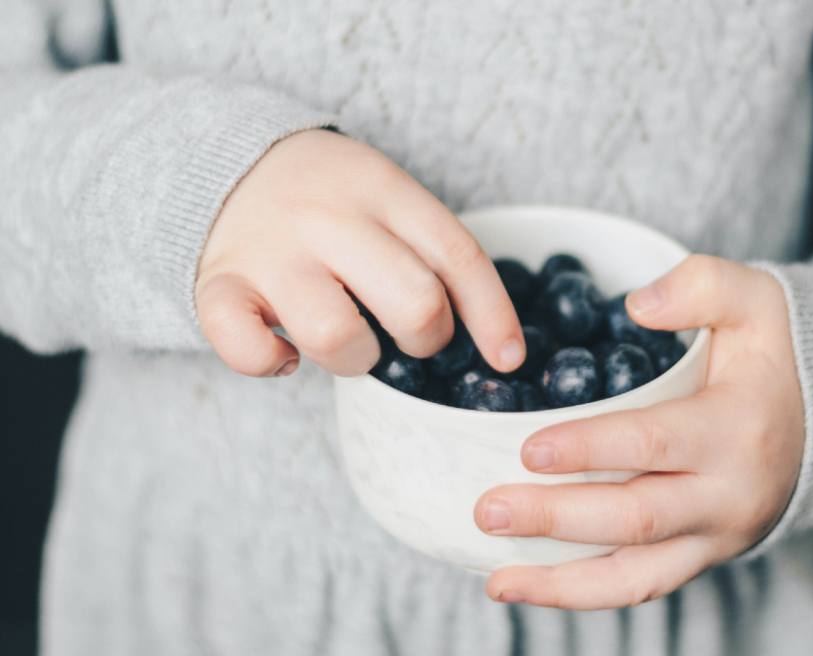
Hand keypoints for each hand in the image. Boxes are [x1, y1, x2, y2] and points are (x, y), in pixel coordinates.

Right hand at [195, 129, 523, 376]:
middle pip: (414, 305)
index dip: (493, 316)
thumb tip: (498, 343)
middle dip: (426, 339)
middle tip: (409, 334)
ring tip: (350, 343)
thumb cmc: (330, 198)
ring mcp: (270, 251)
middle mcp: (329, 217)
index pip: (458, 257)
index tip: (507, 357)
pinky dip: (270, 363)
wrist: (225, 159)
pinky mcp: (218, 285)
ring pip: (338, 337)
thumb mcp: (387, 195)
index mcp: (382, 189)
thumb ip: (431, 249)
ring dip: (357, 360)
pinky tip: (285, 354)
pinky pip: (247, 348)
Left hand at [474, 255, 804, 608]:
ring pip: (636, 576)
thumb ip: (702, 285)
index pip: (654, 444)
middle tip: (487, 510)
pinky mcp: (703, 557)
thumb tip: (635, 307)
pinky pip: (641, 587)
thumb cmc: (777, 356)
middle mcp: (730, 495)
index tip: (527, 449)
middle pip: (635, 518)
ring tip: (496, 579)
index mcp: (738, 429)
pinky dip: (583, 595)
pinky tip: (527, 586)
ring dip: (561, 583)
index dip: (590, 449)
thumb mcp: (757, 300)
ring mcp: (718, 536)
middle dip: (556, 519)